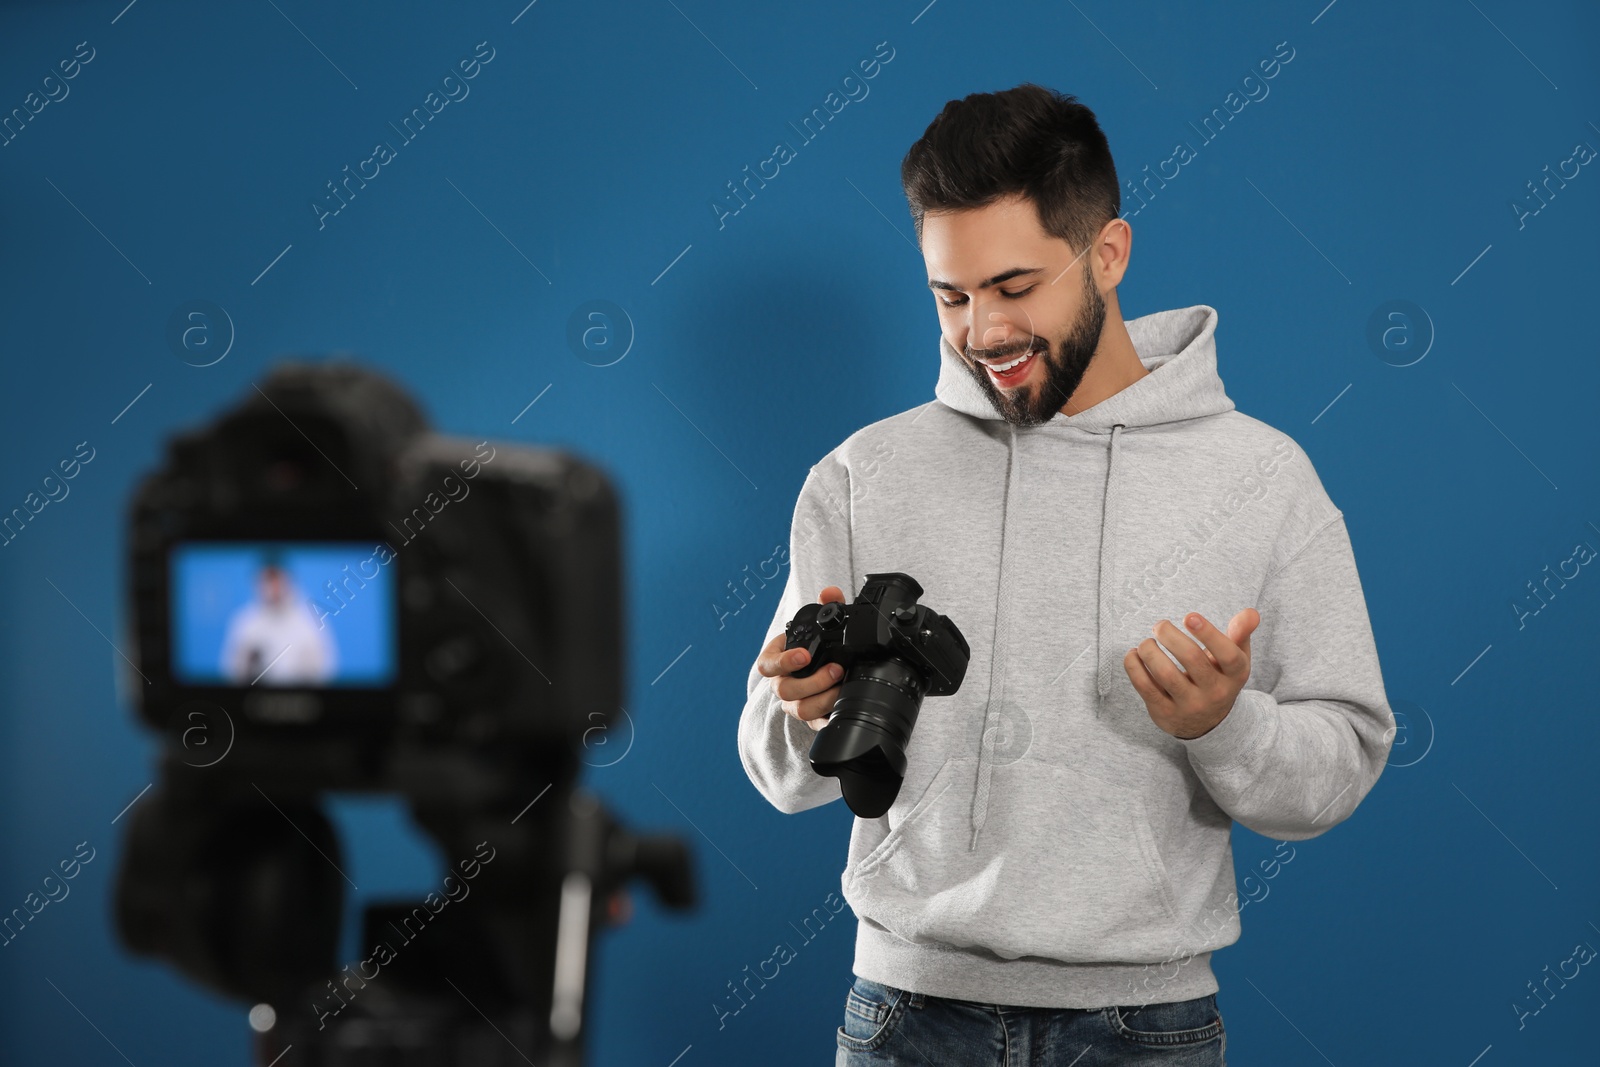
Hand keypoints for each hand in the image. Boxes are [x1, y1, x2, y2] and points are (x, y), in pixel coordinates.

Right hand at [756, 585, 847, 732]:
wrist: (820, 665)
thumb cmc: (812, 645)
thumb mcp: (817, 623)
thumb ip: (826, 604)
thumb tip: (830, 593)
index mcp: (775, 660)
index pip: (766, 665)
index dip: (783, 662)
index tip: (803, 655)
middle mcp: (781, 684)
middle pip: (785, 691)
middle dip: (812, 682)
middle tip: (836, 670)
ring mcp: (794, 702)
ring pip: (800, 710)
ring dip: (824, 699)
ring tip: (843, 686)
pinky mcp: (810, 717)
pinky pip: (816, 724)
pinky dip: (830, 717)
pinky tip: (843, 707)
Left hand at [1124, 608, 1259, 739]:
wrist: (1207, 723)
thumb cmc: (1219, 676)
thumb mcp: (1235, 658)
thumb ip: (1241, 633)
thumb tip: (1251, 612)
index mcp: (1235, 675)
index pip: (1227, 655)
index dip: (1209, 634)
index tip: (1189, 616)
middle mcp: (1215, 692)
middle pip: (1192, 658)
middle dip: (1170, 635)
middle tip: (1159, 625)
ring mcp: (1189, 705)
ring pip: (1165, 673)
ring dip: (1149, 650)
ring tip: (1146, 643)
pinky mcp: (1165, 713)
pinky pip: (1145, 686)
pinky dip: (1133, 665)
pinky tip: (1134, 654)